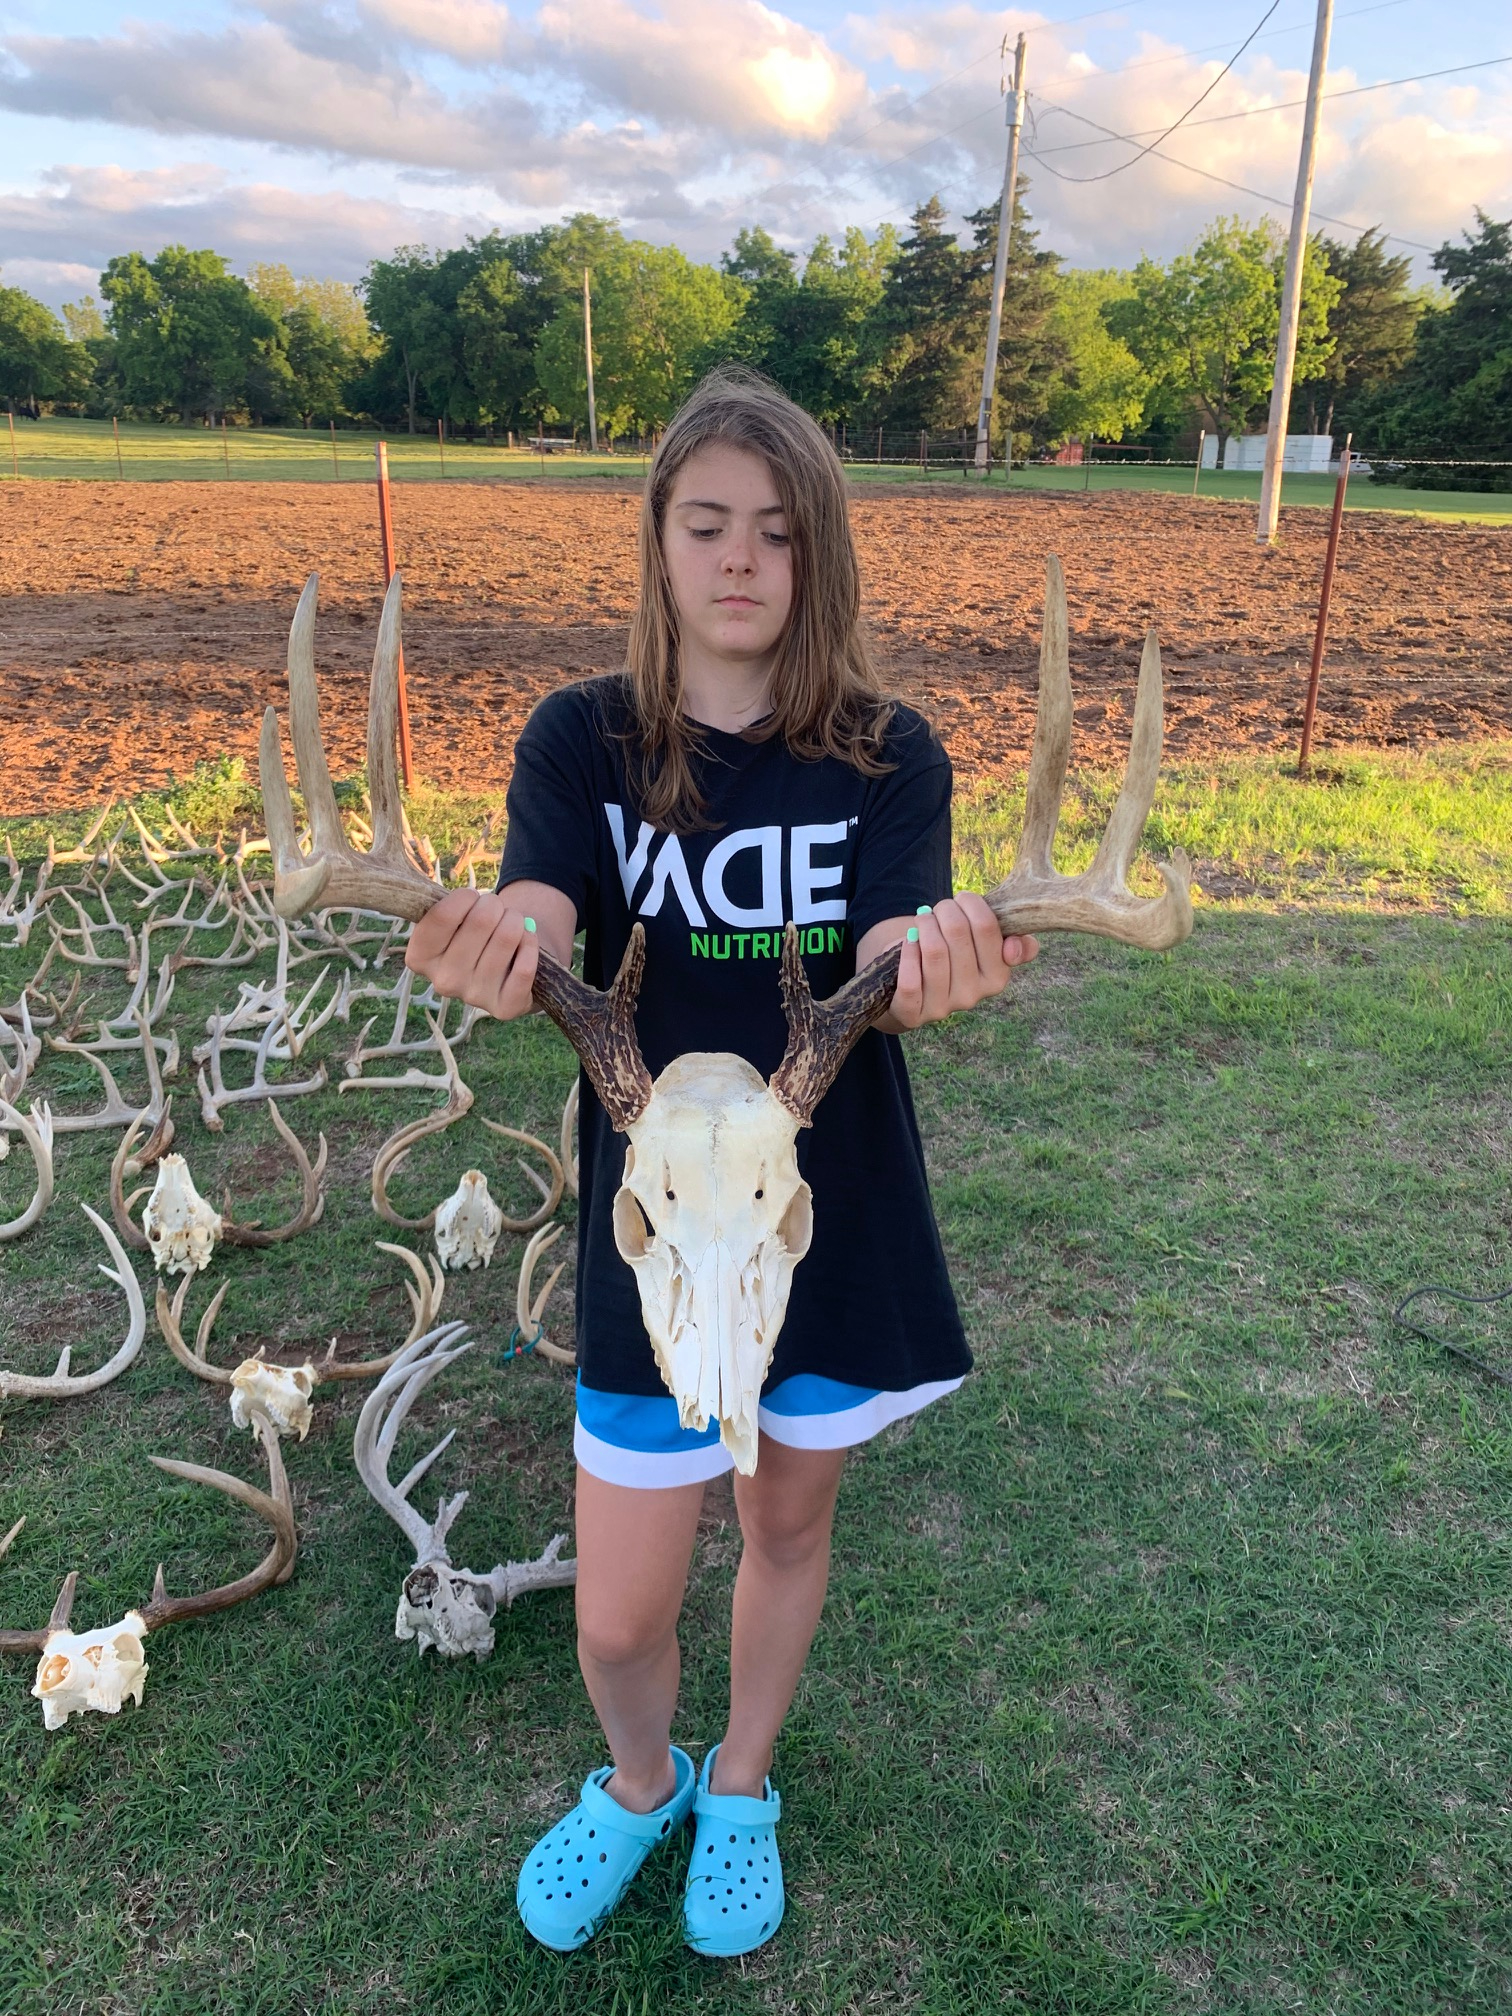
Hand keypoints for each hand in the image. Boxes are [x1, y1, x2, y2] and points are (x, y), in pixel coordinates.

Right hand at [404, 890, 540, 1020]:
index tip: (472, 897)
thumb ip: (449, 907)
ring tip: (512, 924)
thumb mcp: (454, 919)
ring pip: (507, 937)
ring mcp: (474, 997)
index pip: (443, 915)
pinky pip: (525, 966)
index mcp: (421, 958)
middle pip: (480, 920)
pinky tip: (527, 941)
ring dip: (516, 920)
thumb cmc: (475, 933)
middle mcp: (443, 982)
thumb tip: (469, 898)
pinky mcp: (504, 1008)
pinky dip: (531, 943)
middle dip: (495, 906)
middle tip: (496, 911)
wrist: (506, 966)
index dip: (465, 897)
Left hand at [882, 894, 1037, 1030]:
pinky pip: (910, 980)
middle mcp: (972, 996)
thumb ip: (1013, 940)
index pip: (987, 926)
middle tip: (938, 909)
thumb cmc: (952, 955)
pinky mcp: (913, 1014)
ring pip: (934, 950)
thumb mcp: (984, 946)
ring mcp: (942, 1008)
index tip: (962, 900)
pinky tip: (909, 941)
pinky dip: (908, 951)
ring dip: (924, 924)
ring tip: (922, 920)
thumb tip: (1014, 947)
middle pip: (957, 931)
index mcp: (997, 977)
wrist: (912, 986)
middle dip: (945, 910)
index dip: (971, 903)